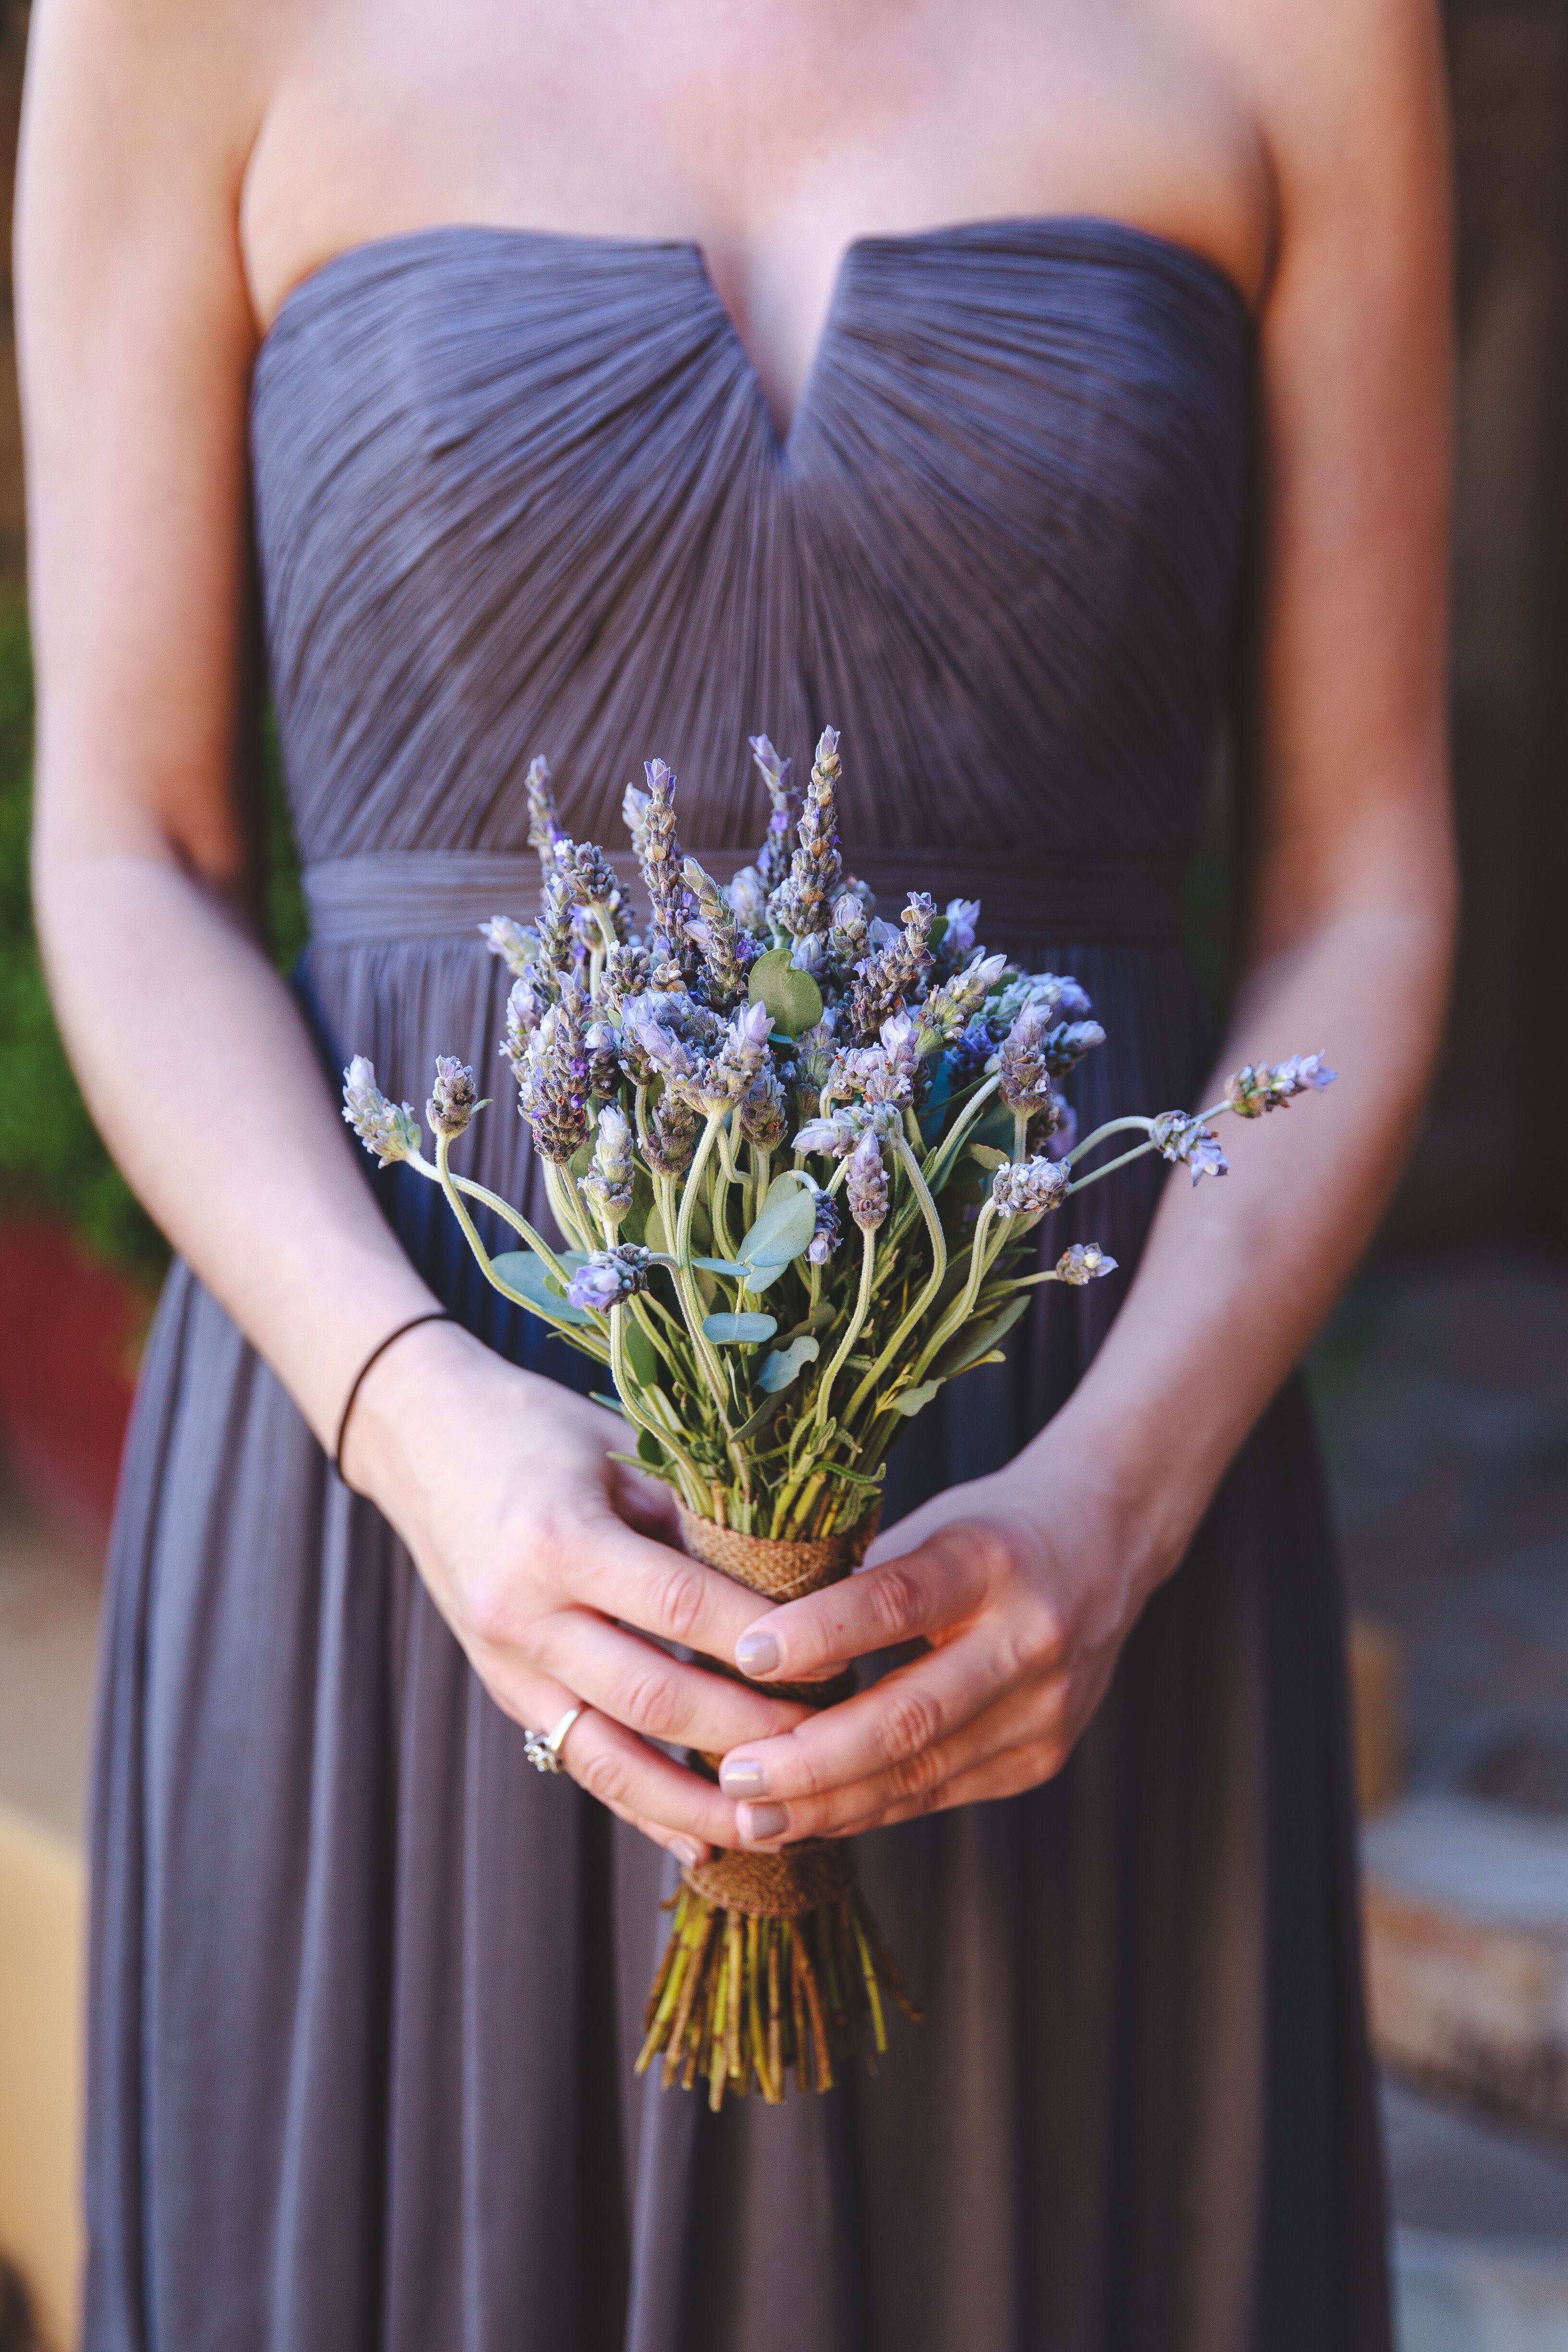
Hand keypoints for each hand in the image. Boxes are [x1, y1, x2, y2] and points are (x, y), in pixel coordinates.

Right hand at [346, 1318, 802, 1863]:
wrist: (421, 1438)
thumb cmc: (535, 1428)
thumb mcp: (619, 1454)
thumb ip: (693, 1521)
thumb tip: (797, 1583)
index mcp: (558, 1539)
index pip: (682, 1606)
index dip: (764, 1641)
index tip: (837, 1659)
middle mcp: (522, 1612)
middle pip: (652, 1694)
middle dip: (748, 1729)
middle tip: (830, 1741)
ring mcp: (505, 1663)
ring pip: (610, 1755)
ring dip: (697, 1799)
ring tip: (776, 1825)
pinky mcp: (503, 1691)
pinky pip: (578, 1762)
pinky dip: (642, 1806)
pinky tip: (702, 1841)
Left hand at [713, 1442, 1170, 1844]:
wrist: (1108, 1545)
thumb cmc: (990, 1530)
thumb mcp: (929, 1527)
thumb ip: (854, 1582)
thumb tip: (742, 1633)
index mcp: (990, 1560)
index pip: (894, 1601)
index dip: (818, 1633)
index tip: (746, 1656)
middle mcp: (1029, 1639)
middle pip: (908, 1716)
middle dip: (811, 1759)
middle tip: (734, 1775)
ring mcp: (1045, 1709)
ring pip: (920, 1773)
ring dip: (828, 1803)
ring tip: (752, 1816)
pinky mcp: (1043, 1757)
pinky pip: (939, 1792)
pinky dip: (869, 1808)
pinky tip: (811, 1816)